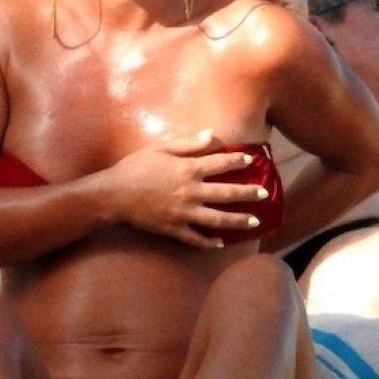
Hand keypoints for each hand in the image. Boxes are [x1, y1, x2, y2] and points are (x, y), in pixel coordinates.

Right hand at [104, 132, 271, 248]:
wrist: (114, 194)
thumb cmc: (136, 166)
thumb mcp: (160, 148)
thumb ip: (187, 143)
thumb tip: (210, 135)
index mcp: (188, 169)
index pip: (220, 164)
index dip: (237, 161)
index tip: (251, 159)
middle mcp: (191, 192)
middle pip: (226, 193)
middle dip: (248, 193)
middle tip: (264, 194)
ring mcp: (185, 213)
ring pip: (218, 219)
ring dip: (238, 221)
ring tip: (254, 222)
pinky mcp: (175, 229)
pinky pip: (196, 238)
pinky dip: (209, 242)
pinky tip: (220, 244)